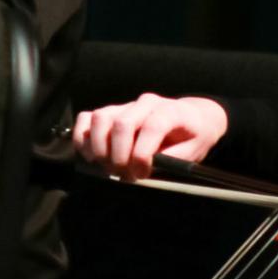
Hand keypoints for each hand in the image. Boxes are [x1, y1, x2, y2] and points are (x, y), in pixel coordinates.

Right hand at [72, 94, 229, 180]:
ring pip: (100, 118)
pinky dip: (83, 138)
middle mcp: (145, 103)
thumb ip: (173, 159)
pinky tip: (92, 156)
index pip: (151, 127)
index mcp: (170, 111)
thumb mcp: (194, 150)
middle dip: (119, 156)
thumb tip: (149, 168)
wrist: (192, 117)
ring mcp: (125, 105)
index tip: (142, 174)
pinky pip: (87, 118)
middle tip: (125, 175)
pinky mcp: (111, 111)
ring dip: (100, 148)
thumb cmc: (193, 135)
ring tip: (109, 168)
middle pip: (122, 124)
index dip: (143, 155)